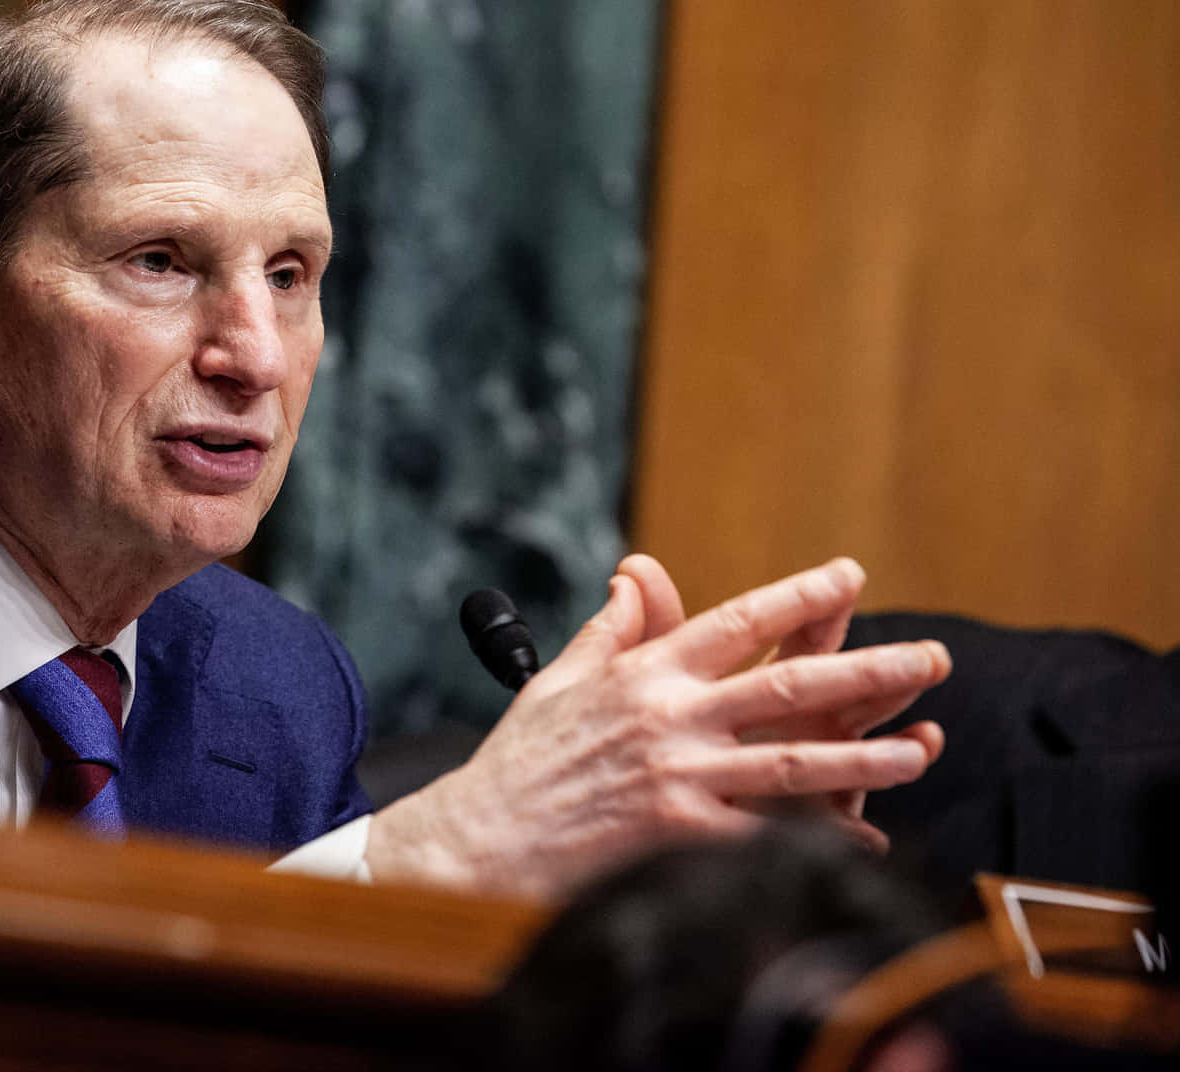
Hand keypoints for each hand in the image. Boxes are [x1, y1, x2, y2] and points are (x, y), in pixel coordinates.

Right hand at [365, 558, 949, 903]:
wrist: (484, 837)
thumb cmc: (520, 759)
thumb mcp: (560, 678)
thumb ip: (611, 629)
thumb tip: (635, 577)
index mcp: (644, 672)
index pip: (737, 621)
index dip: (800, 596)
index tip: (851, 575)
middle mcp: (669, 716)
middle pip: (789, 686)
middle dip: (869, 669)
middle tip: (930, 656)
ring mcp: (678, 775)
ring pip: (794, 761)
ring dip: (867, 756)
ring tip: (924, 748)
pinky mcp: (679, 833)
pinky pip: (767, 836)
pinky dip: (819, 840)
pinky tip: (867, 840)